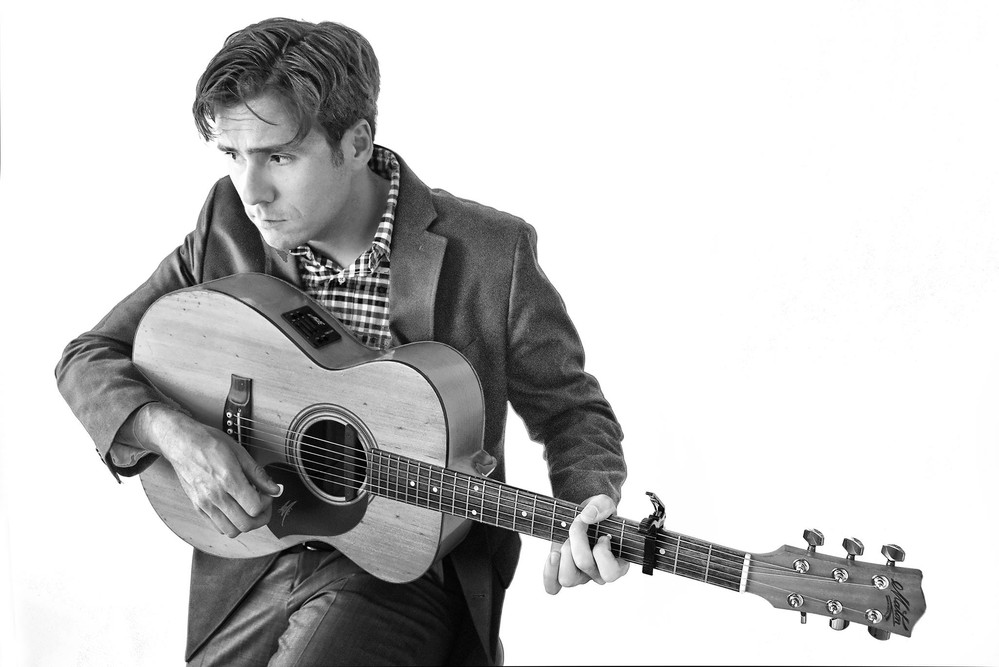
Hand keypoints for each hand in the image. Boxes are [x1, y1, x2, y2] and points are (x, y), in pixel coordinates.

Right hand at [135, 403, 280, 537]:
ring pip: (231, 531)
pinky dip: (229, 524)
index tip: (267, 494)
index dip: (266, 503)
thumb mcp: (240, 453)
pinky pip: (217, 527)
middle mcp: (215, 496)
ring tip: (247, 508)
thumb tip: (275, 489)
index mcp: (228, 480)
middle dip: (260, 517)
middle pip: (245, 524)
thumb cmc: (209, 443)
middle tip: (262, 505)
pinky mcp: (197, 507)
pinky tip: (233, 509)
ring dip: (245, 523)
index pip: (255, 508)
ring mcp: (204, 504)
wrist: (182, 443)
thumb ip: (259, 474)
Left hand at [542, 494, 629, 593]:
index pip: (610, 572)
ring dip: (564, 552)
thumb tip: (587, 517)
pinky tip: (553, 555)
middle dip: (578, 539)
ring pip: (567, 579)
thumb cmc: (598, 515)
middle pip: (585, 566)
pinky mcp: (562, 574)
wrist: (583, 517)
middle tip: (578, 524)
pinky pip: (553, 586)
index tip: (603, 535)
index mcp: (616, 564)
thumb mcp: (604, 504)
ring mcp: (580, 577)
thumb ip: (602, 506)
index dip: (602, 551)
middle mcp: (598, 574)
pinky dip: (549, 572)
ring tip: (567, 540)